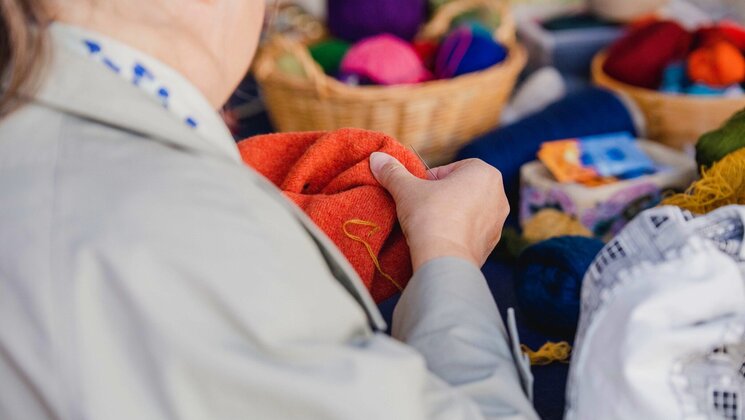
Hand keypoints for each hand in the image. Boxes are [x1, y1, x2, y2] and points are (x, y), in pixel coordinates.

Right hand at [370, 152, 508, 270]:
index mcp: (484, 173)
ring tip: (430, 225)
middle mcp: (498, 194)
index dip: (428, 180)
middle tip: (421, 208)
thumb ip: (393, 171)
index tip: (417, 192)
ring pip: (466, 211)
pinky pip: (470, 231)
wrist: (444, 259)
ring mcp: (498, 221)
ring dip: (449, 214)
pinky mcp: (492, 244)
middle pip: (460, 189)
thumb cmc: (430, 216)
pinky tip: (440, 239)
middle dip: (441, 196)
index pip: (449, 169)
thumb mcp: (406, 189)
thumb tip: (377, 157)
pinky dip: (456, 233)